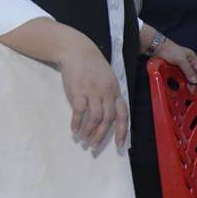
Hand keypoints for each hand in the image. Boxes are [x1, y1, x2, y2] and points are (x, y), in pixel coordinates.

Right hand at [57, 36, 128, 151]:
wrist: (78, 51)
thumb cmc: (93, 67)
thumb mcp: (108, 79)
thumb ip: (110, 95)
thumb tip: (109, 115)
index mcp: (115, 91)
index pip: (123, 114)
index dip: (122, 131)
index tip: (120, 145)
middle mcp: (107, 93)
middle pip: (108, 119)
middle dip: (101, 135)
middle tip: (94, 146)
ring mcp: (93, 92)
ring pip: (95, 119)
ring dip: (89, 132)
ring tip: (83, 139)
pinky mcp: (78, 92)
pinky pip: (79, 112)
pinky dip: (77, 124)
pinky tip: (74, 130)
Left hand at [154, 39, 196, 92]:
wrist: (157, 48)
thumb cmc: (170, 51)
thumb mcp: (181, 60)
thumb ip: (188, 70)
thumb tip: (195, 81)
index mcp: (192, 57)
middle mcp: (188, 61)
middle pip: (194, 73)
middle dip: (194, 82)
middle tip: (192, 91)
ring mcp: (181, 65)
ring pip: (188, 75)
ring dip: (189, 83)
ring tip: (188, 90)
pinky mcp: (175, 68)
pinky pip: (181, 76)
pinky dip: (183, 81)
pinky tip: (183, 85)